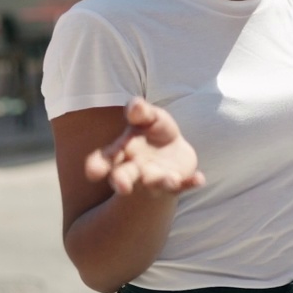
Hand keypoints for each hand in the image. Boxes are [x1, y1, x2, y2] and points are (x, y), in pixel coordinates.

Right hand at [84, 98, 205, 195]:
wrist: (172, 151)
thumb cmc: (153, 131)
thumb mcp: (149, 117)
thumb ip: (141, 112)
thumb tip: (134, 105)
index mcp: (122, 152)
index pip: (105, 159)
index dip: (97, 165)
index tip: (92, 172)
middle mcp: (135, 170)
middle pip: (124, 178)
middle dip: (122, 182)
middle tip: (122, 187)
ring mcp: (155, 178)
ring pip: (154, 184)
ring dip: (162, 182)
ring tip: (171, 179)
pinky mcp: (177, 182)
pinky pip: (183, 185)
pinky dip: (190, 183)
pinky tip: (200, 179)